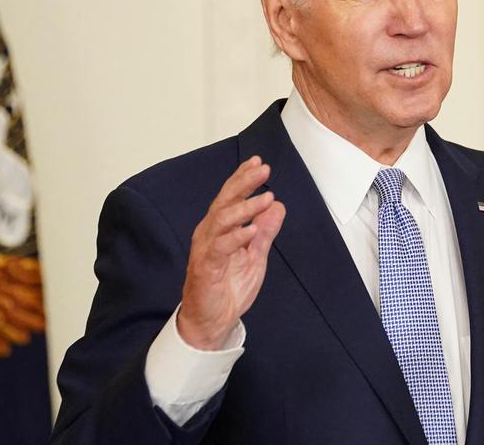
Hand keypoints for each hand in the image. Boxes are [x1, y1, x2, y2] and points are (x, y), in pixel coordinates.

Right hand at [177, 156, 285, 349]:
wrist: (212, 321)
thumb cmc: (228, 288)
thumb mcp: (255, 256)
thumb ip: (264, 231)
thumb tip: (278, 206)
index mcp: (220, 229)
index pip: (231, 197)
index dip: (243, 178)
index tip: (259, 162)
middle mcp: (209, 234)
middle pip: (224, 201)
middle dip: (243, 182)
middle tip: (263, 169)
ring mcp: (205, 250)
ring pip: (221, 220)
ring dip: (244, 207)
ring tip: (265, 197)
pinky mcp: (206, 268)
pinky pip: (220, 248)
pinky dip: (236, 237)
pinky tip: (251, 230)